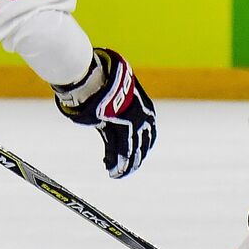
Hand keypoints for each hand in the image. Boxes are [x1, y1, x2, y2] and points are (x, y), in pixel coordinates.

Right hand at [54, 48, 156, 177]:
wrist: (100, 74)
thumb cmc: (106, 80)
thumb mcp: (118, 93)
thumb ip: (117, 108)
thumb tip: (109, 115)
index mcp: (147, 111)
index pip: (148, 137)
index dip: (141, 149)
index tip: (132, 157)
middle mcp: (143, 120)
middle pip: (141, 147)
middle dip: (133, 160)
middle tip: (124, 170)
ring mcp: (132, 125)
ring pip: (130, 152)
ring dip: (123, 165)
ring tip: (117, 174)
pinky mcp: (118, 129)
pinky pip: (118, 151)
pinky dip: (115, 162)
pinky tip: (112, 171)